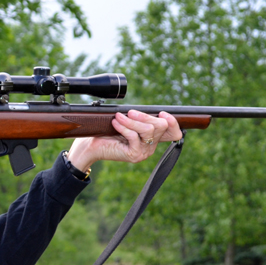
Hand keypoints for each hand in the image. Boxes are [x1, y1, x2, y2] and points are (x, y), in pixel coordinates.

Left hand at [67, 110, 182, 170]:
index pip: (174, 133)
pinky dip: (124, 126)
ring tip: (119, 117)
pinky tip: (115, 122)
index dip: (173, 122)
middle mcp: (150, 147)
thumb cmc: (107, 132)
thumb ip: (139, 118)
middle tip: (130, 112)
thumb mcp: (127, 123)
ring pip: (148, 130)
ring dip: (132, 121)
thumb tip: (149, 110)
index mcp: (152, 139)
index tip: (162, 113)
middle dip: (145, 116)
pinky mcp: (134, 155)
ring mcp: (143, 152)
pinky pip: (134, 136)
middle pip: (161, 127)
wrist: (91, 147)